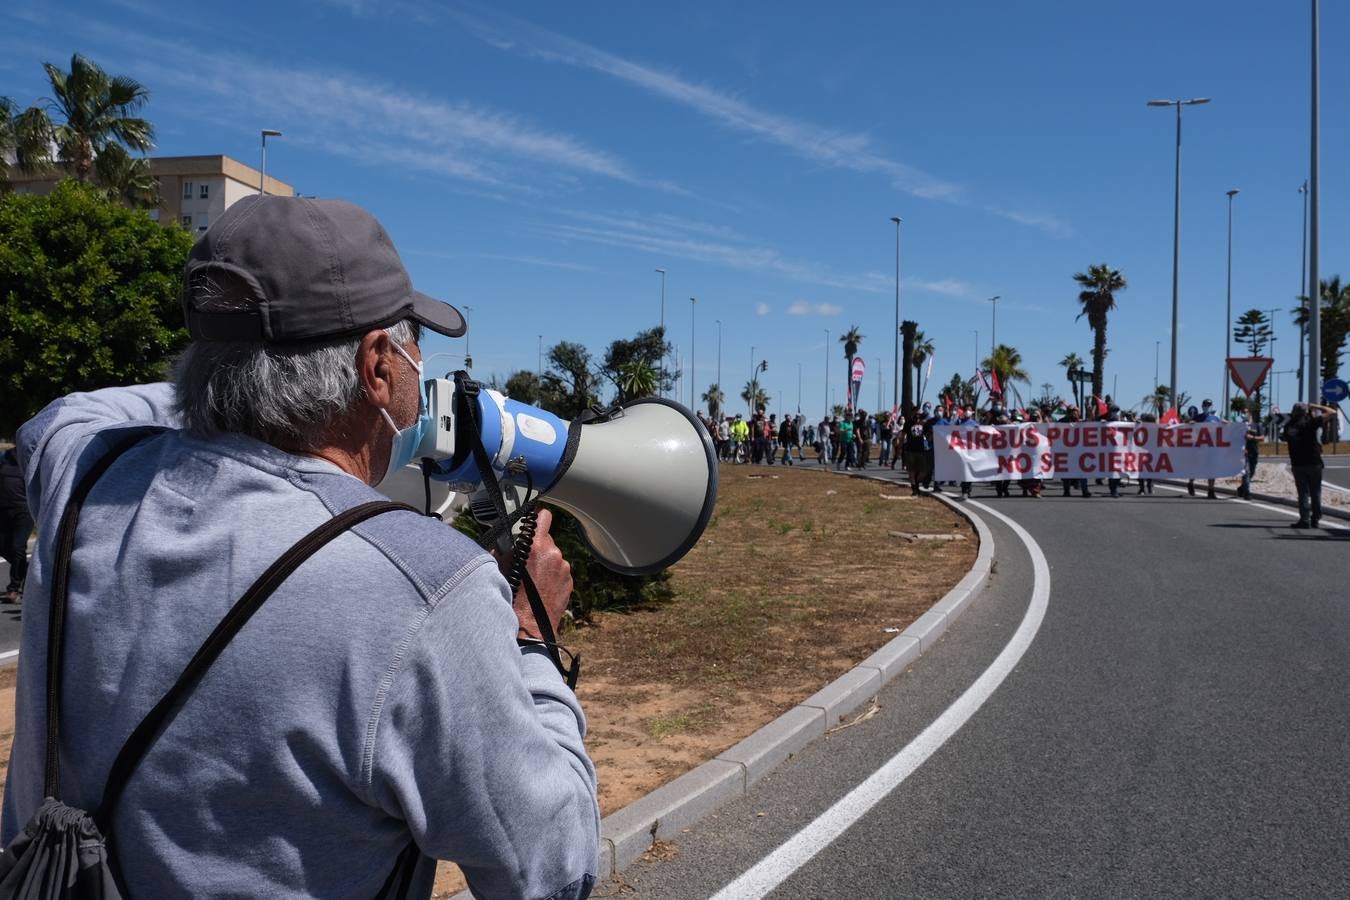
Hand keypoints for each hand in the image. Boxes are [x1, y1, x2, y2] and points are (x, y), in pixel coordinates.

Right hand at [500, 508, 573, 641]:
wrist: (529, 626)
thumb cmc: (512, 598)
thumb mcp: (500, 567)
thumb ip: (506, 548)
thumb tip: (506, 540)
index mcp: (537, 546)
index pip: (544, 517)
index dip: (537, 519)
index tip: (534, 523)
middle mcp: (554, 554)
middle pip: (547, 540)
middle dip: (537, 547)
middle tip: (526, 561)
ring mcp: (564, 568)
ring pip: (553, 557)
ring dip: (545, 563)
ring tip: (532, 580)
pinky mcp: (569, 581)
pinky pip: (560, 572)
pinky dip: (552, 576)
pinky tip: (541, 588)